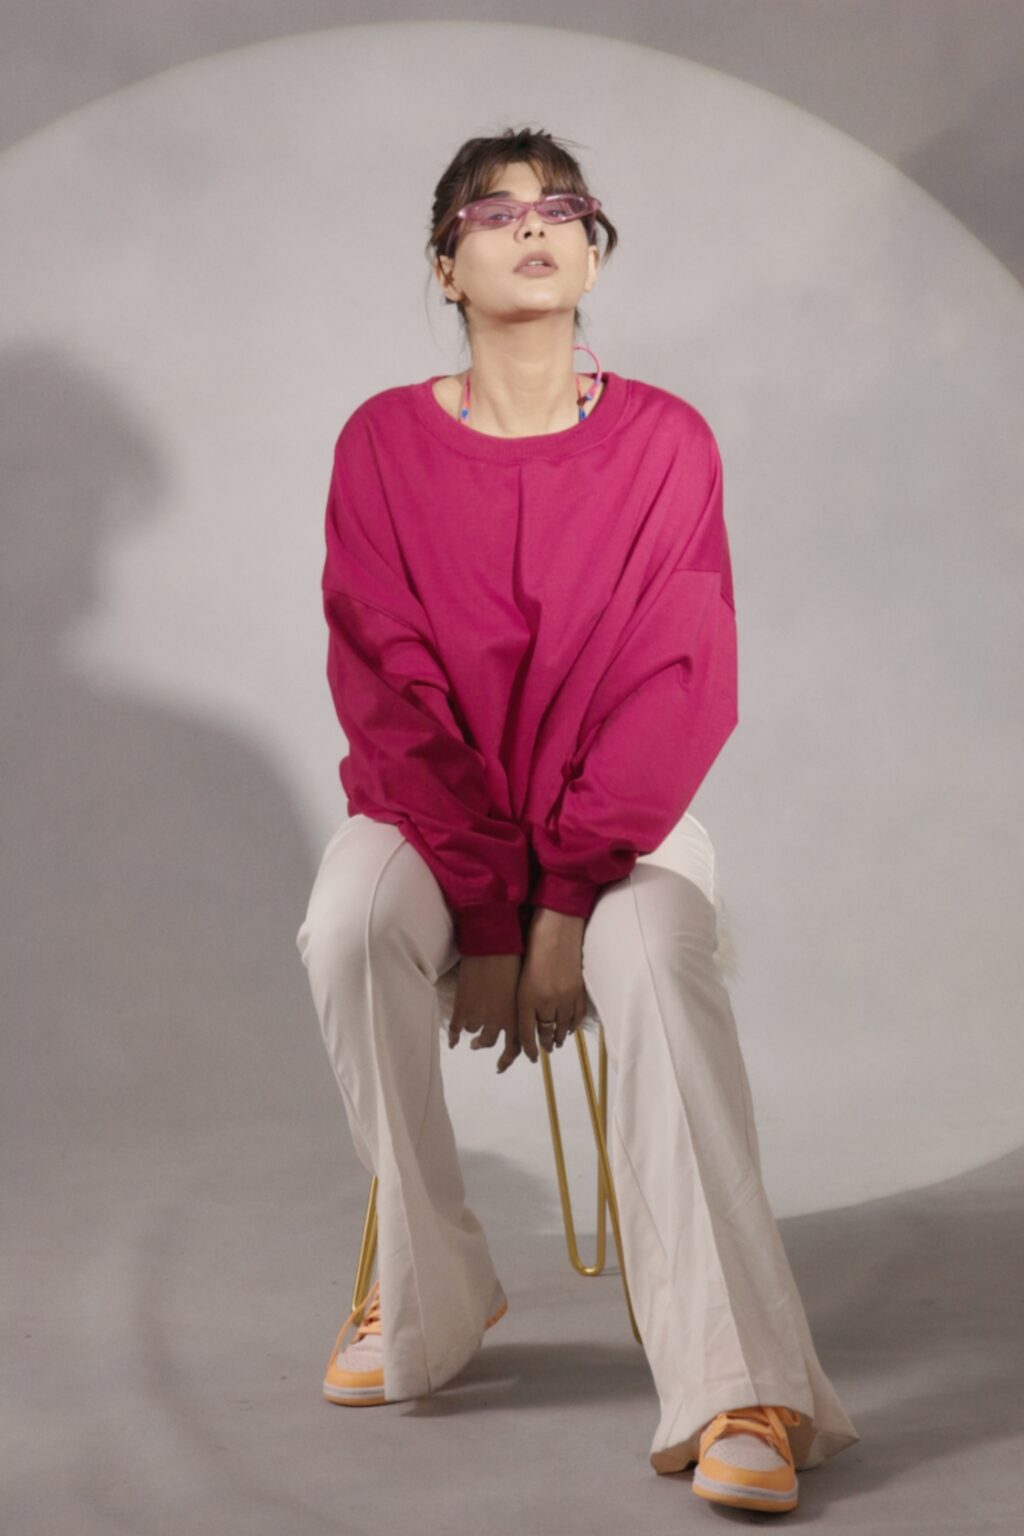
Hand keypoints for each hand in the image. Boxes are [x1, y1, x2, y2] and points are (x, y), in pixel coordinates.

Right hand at [448, 953, 523, 1072]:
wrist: (492, 947)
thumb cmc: (513, 961)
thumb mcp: (523, 989)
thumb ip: (519, 1008)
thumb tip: (518, 1017)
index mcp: (515, 1016)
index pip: (515, 1046)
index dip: (512, 1058)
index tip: (507, 1064)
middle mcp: (497, 1020)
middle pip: (490, 1042)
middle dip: (484, 1044)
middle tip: (479, 1045)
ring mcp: (478, 1014)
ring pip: (473, 1032)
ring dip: (472, 1032)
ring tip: (469, 1031)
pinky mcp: (462, 1007)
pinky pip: (457, 1028)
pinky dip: (454, 1037)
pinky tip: (453, 1042)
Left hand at [517, 908, 588, 1063]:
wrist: (556, 927)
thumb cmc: (531, 945)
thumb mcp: (519, 974)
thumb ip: (520, 997)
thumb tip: (522, 1016)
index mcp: (526, 998)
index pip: (526, 1033)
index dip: (527, 1048)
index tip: (530, 1057)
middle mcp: (545, 1001)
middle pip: (545, 1033)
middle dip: (544, 1044)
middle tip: (544, 1050)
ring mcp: (564, 997)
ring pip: (562, 1027)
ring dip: (559, 1037)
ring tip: (556, 1042)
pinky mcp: (578, 990)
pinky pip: (576, 1016)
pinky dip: (573, 1026)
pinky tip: (570, 1028)